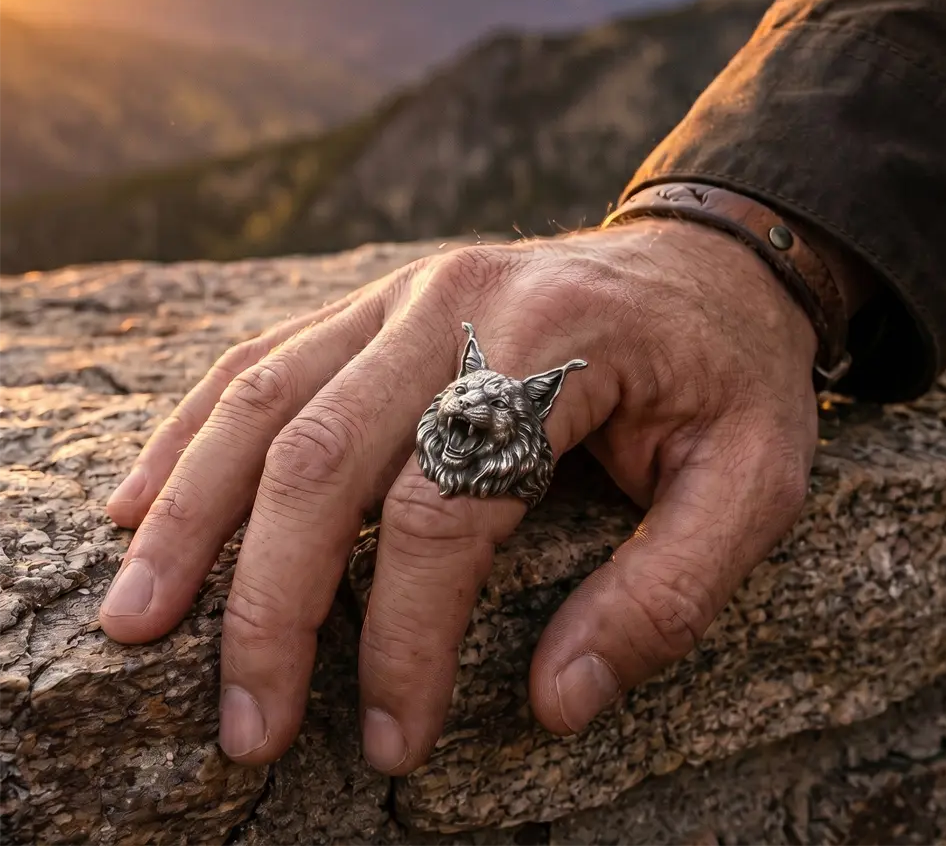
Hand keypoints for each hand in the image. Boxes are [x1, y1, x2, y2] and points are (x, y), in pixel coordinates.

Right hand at [99, 220, 818, 772]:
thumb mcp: (754, 482)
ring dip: (194, 513)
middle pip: (323, 454)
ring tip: (136, 614)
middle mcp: (457, 303)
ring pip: (265, 399)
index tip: (391, 740)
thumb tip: (554, 703)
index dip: (405, 636)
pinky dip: (198, 431)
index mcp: (551, 343)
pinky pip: (266, 359)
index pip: (445, 507)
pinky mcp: (381, 303)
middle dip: (270, 601)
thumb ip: (667, 592)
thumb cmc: (734, 374)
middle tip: (243, 721)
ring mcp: (406, 292)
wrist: (711, 259)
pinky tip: (144, 497)